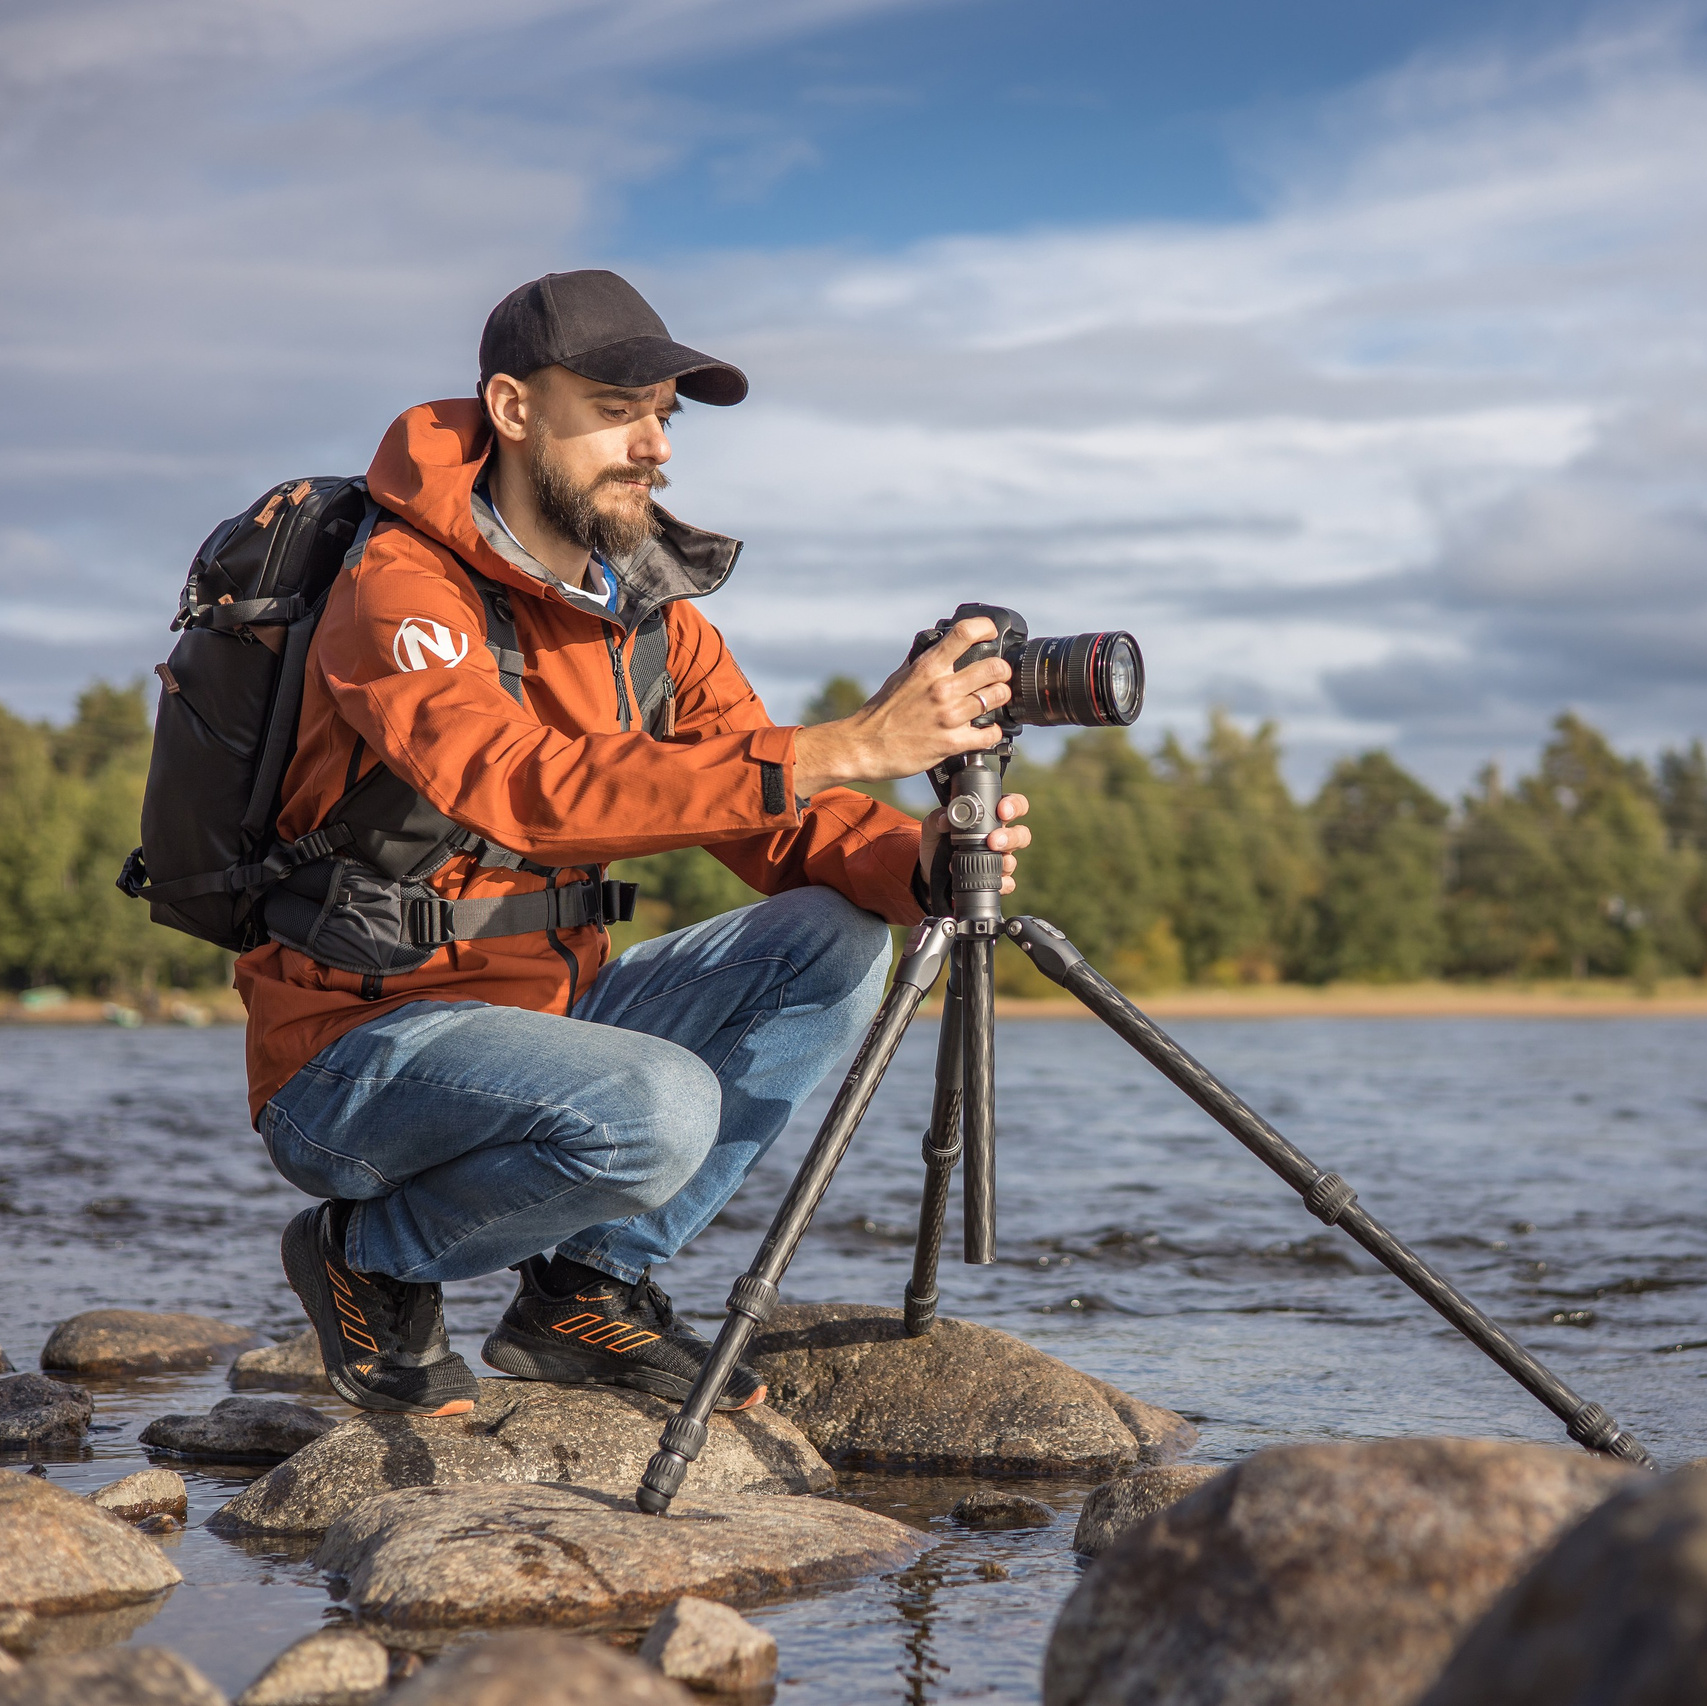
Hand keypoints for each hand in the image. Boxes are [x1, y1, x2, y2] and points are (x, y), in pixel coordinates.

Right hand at [792, 618, 1011, 797]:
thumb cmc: (880, 713)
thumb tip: (939, 648)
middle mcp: (940, 689)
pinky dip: (993, 732)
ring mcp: (948, 716)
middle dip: (1002, 672)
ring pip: (997, 698)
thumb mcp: (900, 677)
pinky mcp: (951, 743)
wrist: (863, 747)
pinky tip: (986, 731)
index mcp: (927, 668)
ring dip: (1000, 699)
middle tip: (999, 676)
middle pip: (994, 668)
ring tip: (994, 702)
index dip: (985, 628)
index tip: (991, 633)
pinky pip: (989, 734)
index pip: (965, 633)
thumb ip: (923, 663)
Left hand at [918, 792, 1031, 896]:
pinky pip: (1008, 883)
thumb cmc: (937, 842)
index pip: (1012, 806)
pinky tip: (996, 881)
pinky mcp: (995, 880)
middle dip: (1010, 837)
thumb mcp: (932, 827)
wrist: (928, 871)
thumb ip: (937, 819)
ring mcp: (999, 860)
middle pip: (1021, 834)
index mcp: (989, 819)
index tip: (1002, 810)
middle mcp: (999, 838)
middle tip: (992, 841)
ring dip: (1003, 861)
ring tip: (985, 862)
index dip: (1013, 805)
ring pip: (1013, 859)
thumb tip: (944, 819)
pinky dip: (1003, 882)